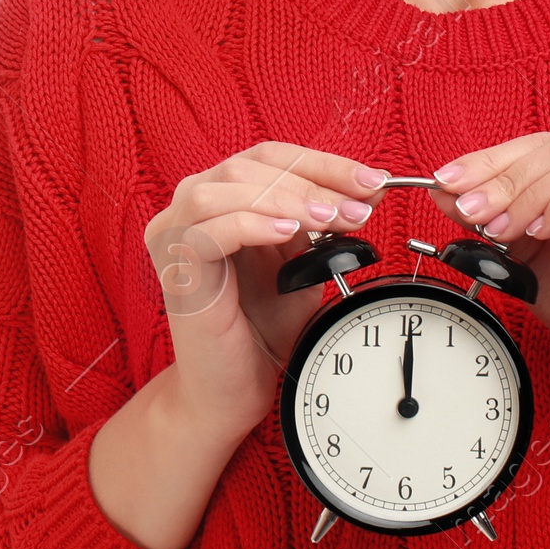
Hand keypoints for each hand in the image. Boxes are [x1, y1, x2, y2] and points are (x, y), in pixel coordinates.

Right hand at [143, 141, 389, 446]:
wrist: (231, 390)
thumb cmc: (260, 327)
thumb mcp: (302, 264)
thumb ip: (323, 225)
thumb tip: (367, 190)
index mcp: (221, 196)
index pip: (273, 159)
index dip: (325, 164)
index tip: (374, 180)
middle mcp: (190, 205)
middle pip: (254, 164)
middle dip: (316, 181)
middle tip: (359, 206)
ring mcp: (175, 231)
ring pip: (232, 185)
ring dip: (289, 198)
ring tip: (330, 220)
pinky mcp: (175, 263)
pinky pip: (211, 226)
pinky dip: (255, 222)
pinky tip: (290, 233)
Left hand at [426, 132, 549, 397]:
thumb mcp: (523, 245)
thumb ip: (491, 212)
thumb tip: (446, 190)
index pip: (546, 142)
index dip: (493, 158)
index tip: (449, 181)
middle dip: (506, 178)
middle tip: (470, 211)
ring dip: (530, 194)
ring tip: (501, 229)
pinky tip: (541, 233)